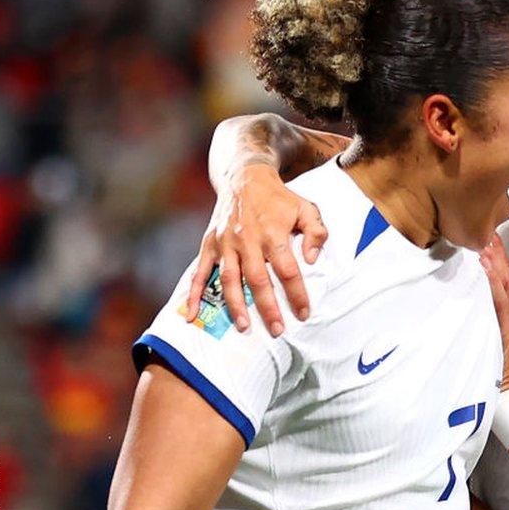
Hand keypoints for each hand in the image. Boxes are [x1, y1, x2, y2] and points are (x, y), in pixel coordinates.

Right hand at [186, 165, 326, 335]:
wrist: (245, 178)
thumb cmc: (279, 199)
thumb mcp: (306, 209)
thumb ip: (316, 233)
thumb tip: (312, 260)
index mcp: (273, 233)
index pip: (287, 270)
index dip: (296, 293)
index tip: (304, 313)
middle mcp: (247, 240)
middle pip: (258, 280)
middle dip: (267, 308)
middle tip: (277, 331)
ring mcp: (226, 243)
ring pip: (230, 280)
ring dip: (236, 305)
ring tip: (244, 327)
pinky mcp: (210, 244)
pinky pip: (200, 272)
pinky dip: (194, 294)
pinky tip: (192, 314)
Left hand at [480, 234, 508, 390]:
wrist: (502, 381)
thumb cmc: (486, 352)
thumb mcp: (479, 323)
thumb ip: (474, 304)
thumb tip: (456, 286)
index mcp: (501, 302)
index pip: (500, 270)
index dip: (494, 249)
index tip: (483, 228)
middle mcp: (506, 305)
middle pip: (504, 269)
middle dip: (496, 247)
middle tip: (485, 225)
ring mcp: (507, 314)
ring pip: (503, 280)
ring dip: (495, 259)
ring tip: (485, 239)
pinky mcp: (504, 325)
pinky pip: (500, 299)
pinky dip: (493, 281)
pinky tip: (486, 267)